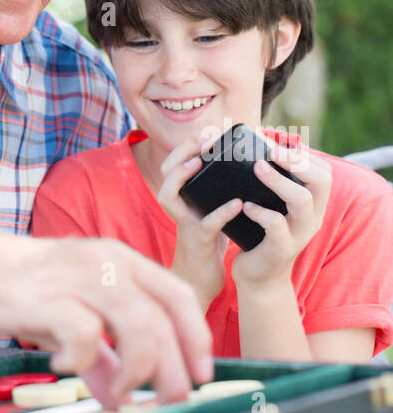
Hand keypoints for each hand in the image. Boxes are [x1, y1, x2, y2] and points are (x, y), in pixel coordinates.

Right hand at [0, 230, 213, 409]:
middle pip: (164, 319)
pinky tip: (64, 367)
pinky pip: (87, 336)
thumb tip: (117, 393)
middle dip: (174, 371)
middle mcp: (108, 263)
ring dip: (136, 373)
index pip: (178, 296)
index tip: (200, 375)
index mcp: (120, 260)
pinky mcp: (50, 297)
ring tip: (117, 396)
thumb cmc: (18, 285)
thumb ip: (100, 351)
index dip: (197, 338)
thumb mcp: (69, 311)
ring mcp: (80, 278)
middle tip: (168, 402)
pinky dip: (85, 362)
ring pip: (139, 326)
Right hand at [157, 133, 241, 311]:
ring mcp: (184, 223)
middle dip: (182, 152)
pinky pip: (205, 225)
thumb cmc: (211, 238)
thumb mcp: (211, 205)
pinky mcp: (198, 243)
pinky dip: (220, 213)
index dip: (187, 144)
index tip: (209, 132)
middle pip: (165, 171)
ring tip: (199, 163)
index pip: (174, 161)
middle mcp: (178, 206)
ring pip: (168, 195)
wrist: (203, 280)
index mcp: (183, 195)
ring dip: (181, 176)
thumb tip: (247, 157)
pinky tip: (237, 204)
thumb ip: (219, 186)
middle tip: (204, 140)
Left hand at [231, 137, 331, 289]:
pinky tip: (247, 206)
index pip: (324, 172)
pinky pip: (277, 226)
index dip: (304, 154)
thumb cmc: (262, 232)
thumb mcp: (274, 205)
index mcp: (314, 204)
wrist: (259, 277)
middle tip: (270, 150)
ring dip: (279, 181)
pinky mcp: (281, 249)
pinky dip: (261, 212)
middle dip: (297, 161)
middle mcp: (312, 217)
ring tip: (257, 167)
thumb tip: (258, 141)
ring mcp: (299, 234)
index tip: (278, 143)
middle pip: (321, 181)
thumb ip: (273, 180)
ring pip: (301, 200)